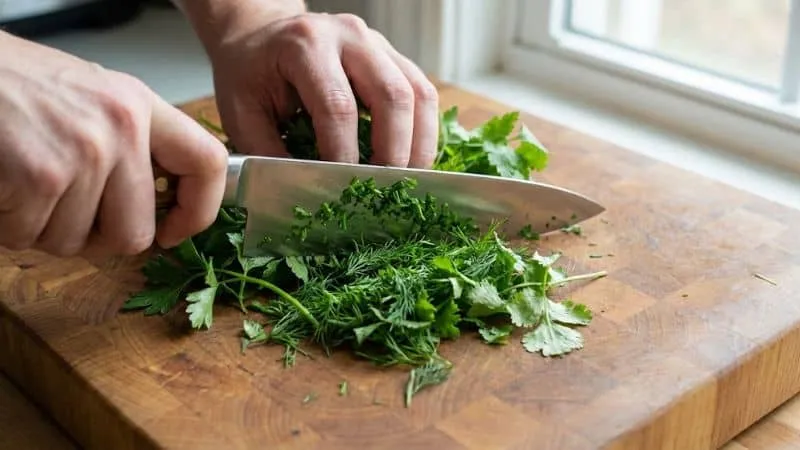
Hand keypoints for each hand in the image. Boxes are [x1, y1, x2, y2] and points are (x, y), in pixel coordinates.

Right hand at [0, 32, 227, 256]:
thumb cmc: (17, 86)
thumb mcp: (93, 100)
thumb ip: (133, 146)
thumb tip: (161, 206)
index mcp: (140, 106)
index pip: (209, 164)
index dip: (200, 211)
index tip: (176, 231)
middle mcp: (121, 128)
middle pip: (135, 233)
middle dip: (96, 238)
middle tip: (66, 212)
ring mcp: (83, 153)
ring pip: (75, 242)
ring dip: (43, 229)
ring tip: (25, 184)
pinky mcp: (40, 176)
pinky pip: (30, 237)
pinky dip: (9, 225)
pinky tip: (4, 186)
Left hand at [205, 11, 439, 167]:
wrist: (259, 35)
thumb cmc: (249, 74)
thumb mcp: (241, 112)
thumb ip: (268, 152)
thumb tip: (304, 193)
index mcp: (305, 45)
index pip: (338, 105)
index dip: (345, 152)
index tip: (344, 187)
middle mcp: (348, 36)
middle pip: (391, 95)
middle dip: (394, 150)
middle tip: (385, 189)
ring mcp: (377, 43)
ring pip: (418, 93)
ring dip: (419, 143)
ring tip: (407, 180)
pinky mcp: (394, 57)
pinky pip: (424, 93)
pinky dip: (424, 131)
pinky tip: (412, 159)